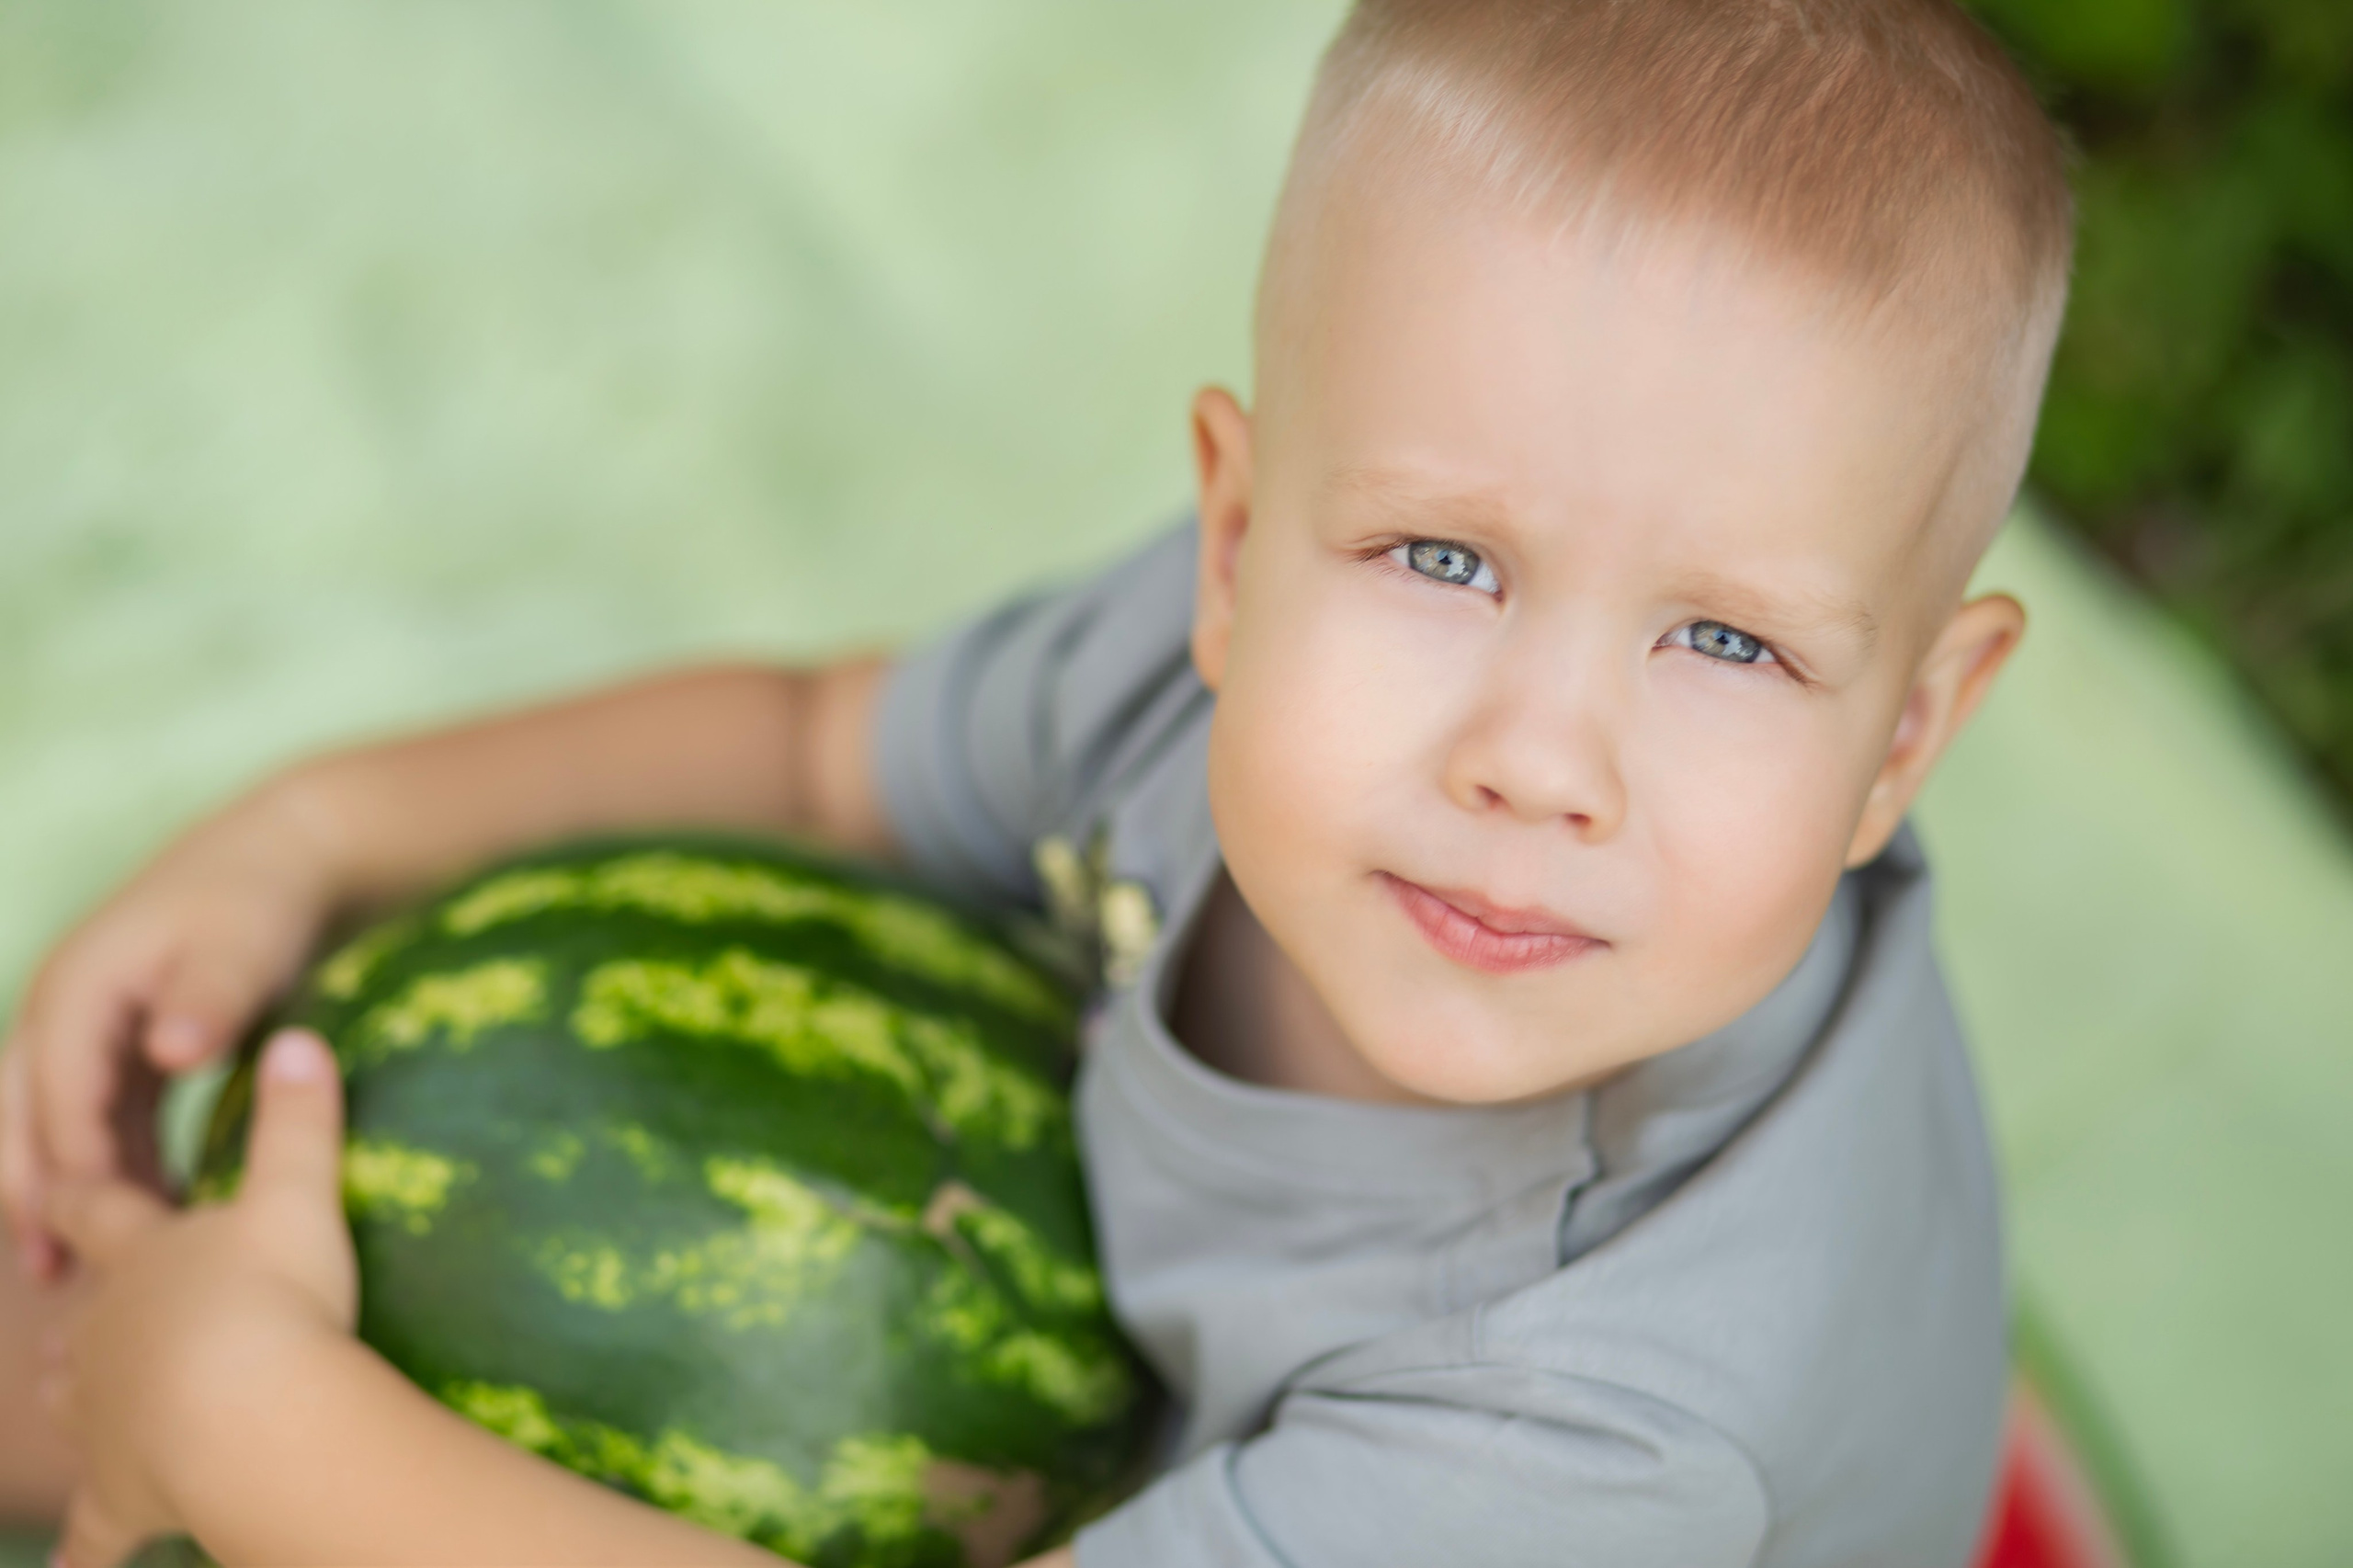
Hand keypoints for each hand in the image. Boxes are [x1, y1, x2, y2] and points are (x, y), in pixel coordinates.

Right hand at [1, 777, 346, 1279]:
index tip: (94, 1228)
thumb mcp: (242, 946)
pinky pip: (94, 1117)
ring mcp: (84, 1028)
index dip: (70, 1161)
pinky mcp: (118, 1046)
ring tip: (76, 1273)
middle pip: (19, 1115)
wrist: (284, 858)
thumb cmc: (263, 901)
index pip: (55, 1090)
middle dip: (29, 1192)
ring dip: (61, 1190)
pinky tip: (138, 1219)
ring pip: (49, 1123)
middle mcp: (62, 1010)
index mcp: (77, 988)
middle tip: (51, 1274)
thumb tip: (171, 1052)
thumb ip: (209, 1000)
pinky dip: (104, 1166)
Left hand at [41, 1029, 357, 1567]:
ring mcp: (107, 1414)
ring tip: (73, 1395)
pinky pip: (94, 1533)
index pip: (100, 1210)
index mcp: (141, 1257)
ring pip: (77, 1402)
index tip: (65, 1180)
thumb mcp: (296, 1198)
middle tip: (76, 1306)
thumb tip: (298, 1033)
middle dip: (79, 1308)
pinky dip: (79, 1555)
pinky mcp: (121, 1491)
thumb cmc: (271, 1298)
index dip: (84, 1194)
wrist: (249, 1415)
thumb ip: (298, 1120)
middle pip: (80, 1313)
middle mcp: (106, 1333)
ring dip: (78, 1396)